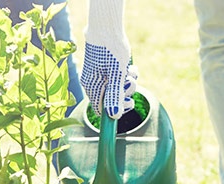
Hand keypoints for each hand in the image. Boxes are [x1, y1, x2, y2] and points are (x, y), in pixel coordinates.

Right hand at [82, 0, 137, 118]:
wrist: (106, 26)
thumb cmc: (111, 49)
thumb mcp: (116, 75)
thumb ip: (115, 96)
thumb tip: (114, 116)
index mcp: (92, 87)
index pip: (102, 109)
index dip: (116, 109)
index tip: (127, 101)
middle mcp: (93, 83)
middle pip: (111, 99)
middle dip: (125, 93)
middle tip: (130, 82)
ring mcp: (99, 75)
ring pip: (117, 87)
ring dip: (128, 82)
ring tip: (131, 71)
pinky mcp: (105, 67)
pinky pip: (117, 77)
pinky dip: (126, 74)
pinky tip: (130, 67)